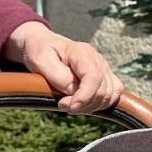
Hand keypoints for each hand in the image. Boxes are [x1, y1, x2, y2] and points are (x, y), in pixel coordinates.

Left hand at [3, 22, 123, 113]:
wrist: (43, 45)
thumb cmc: (39, 51)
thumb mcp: (40, 60)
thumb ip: (57, 75)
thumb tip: (73, 90)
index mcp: (83, 53)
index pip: (94, 77)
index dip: (84, 96)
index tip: (68, 106)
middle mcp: (98, 60)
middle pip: (103, 90)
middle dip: (83, 104)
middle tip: (62, 104)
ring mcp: (103, 69)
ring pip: (109, 96)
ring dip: (90, 106)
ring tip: (70, 105)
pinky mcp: (104, 78)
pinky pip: (113, 95)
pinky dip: (100, 104)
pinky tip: (83, 104)